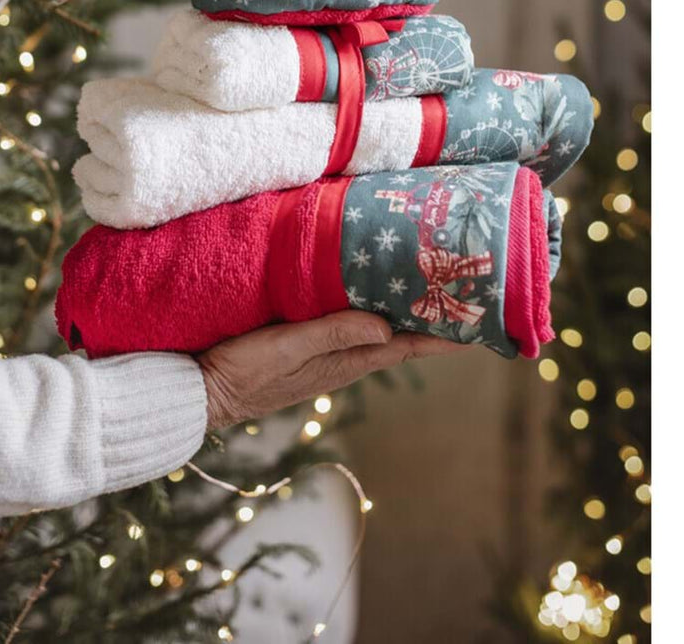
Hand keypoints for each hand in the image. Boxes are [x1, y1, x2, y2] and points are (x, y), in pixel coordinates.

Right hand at [197, 310, 469, 431]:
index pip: (405, 348)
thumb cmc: (243, 369)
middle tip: (463, 296)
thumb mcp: (288, 348)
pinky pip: (352, 328)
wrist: (203, 391)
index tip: (480, 326)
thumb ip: (334, 334)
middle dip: (432, 322)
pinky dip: (373, 312)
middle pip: (399, 340)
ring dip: (406, 315)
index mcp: (344, 362)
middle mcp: (342, 361)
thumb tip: (389, 329)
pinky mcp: (306, 348)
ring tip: (431, 291)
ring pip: (378, 333)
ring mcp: (324, 356)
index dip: (443, 338)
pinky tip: (372, 296)